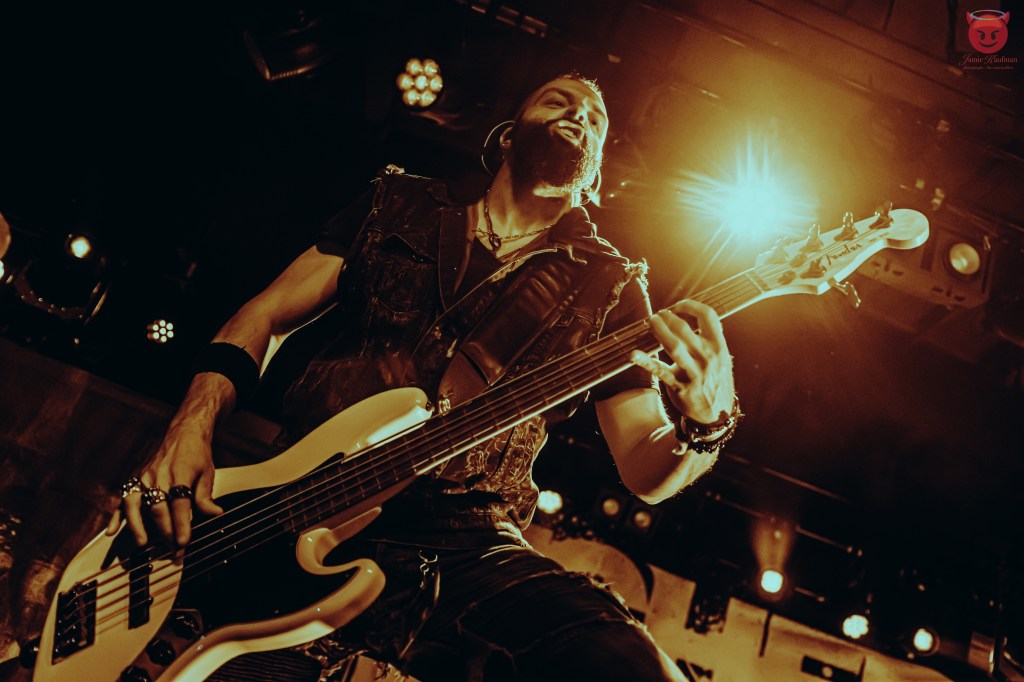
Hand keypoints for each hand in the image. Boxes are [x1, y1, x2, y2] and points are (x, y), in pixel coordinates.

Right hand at [107, 422, 222, 545]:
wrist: (183, 433)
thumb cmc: (196, 455)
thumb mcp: (207, 474)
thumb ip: (206, 497)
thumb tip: (215, 514)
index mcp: (180, 473)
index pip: (180, 504)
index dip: (181, 525)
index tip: (183, 543)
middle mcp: (158, 476)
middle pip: (158, 507)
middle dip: (164, 531)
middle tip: (171, 549)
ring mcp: (144, 477)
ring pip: (135, 503)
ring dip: (137, 525)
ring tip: (142, 543)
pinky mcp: (136, 479)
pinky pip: (123, 499)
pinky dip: (115, 516)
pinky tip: (111, 531)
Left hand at [630, 301, 734, 423]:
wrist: (717, 414)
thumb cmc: (716, 381)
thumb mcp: (722, 358)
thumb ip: (711, 340)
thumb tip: (695, 318)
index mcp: (719, 347)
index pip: (708, 315)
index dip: (690, 305)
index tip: (678, 306)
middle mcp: (707, 357)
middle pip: (684, 328)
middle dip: (667, 317)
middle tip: (658, 315)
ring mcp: (693, 372)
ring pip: (673, 346)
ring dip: (658, 330)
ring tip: (650, 321)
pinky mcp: (679, 386)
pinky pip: (660, 371)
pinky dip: (646, 362)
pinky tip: (634, 354)